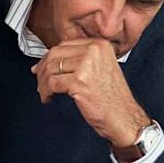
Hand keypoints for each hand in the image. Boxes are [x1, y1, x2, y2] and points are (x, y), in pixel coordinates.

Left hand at [30, 39, 149, 147]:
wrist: (124, 117)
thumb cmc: (112, 98)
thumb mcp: (101, 68)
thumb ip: (80, 59)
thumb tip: (49, 59)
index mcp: (99, 45)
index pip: (64, 45)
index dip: (49, 57)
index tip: (41, 67)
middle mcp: (94, 51)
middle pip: (54, 55)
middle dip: (42, 70)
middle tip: (39, 81)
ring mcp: (87, 66)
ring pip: (51, 69)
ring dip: (43, 83)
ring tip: (45, 92)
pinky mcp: (79, 82)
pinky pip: (52, 84)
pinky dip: (46, 92)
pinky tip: (49, 98)